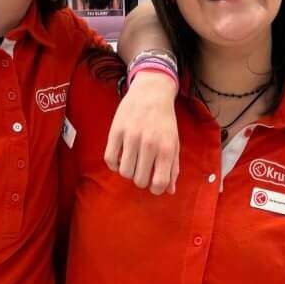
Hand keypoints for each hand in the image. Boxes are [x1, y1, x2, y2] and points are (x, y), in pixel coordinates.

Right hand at [105, 71, 180, 193]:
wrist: (152, 92)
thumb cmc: (164, 121)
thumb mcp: (174, 143)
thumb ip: (173, 167)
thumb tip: (169, 191)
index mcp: (166, 148)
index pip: (159, 183)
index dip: (155, 189)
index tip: (153, 184)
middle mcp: (149, 144)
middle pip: (140, 180)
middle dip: (141, 180)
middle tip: (142, 170)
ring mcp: (131, 137)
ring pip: (124, 172)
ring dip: (128, 172)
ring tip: (132, 163)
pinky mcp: (116, 131)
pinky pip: (110, 159)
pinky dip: (114, 164)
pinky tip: (120, 158)